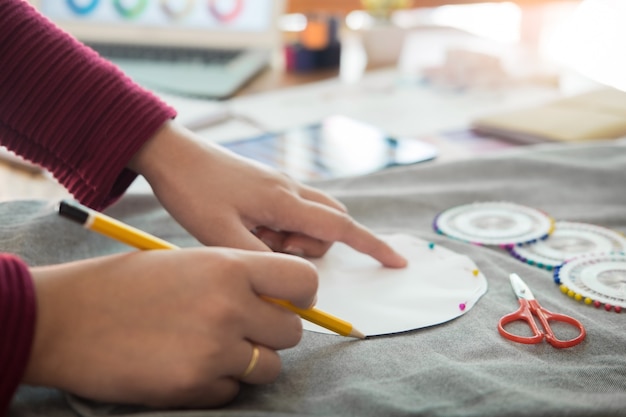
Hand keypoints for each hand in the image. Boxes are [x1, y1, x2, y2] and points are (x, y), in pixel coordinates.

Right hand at [23, 248, 316, 407]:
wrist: (67, 319)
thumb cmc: (127, 284)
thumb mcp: (189, 262)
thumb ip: (238, 278)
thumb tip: (279, 301)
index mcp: (228, 267)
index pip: (302, 281)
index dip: (301, 294)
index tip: (289, 301)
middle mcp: (229, 308)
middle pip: (292, 331)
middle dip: (273, 332)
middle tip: (243, 328)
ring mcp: (214, 351)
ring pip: (270, 366)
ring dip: (250, 361)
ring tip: (212, 347)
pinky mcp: (194, 387)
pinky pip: (233, 391)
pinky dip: (218, 382)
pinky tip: (186, 365)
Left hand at [128, 121, 406, 267]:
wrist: (172, 153)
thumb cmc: (193, 191)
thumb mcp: (219, 234)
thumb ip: (258, 260)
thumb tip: (286, 283)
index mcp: (284, 201)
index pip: (341, 228)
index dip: (373, 246)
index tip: (397, 262)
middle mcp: (289, 189)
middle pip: (331, 224)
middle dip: (313, 247)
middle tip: (269, 248)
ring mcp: (279, 184)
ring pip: (311, 218)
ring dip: (294, 238)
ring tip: (252, 236)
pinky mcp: (267, 185)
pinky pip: (291, 211)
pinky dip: (281, 228)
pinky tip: (248, 226)